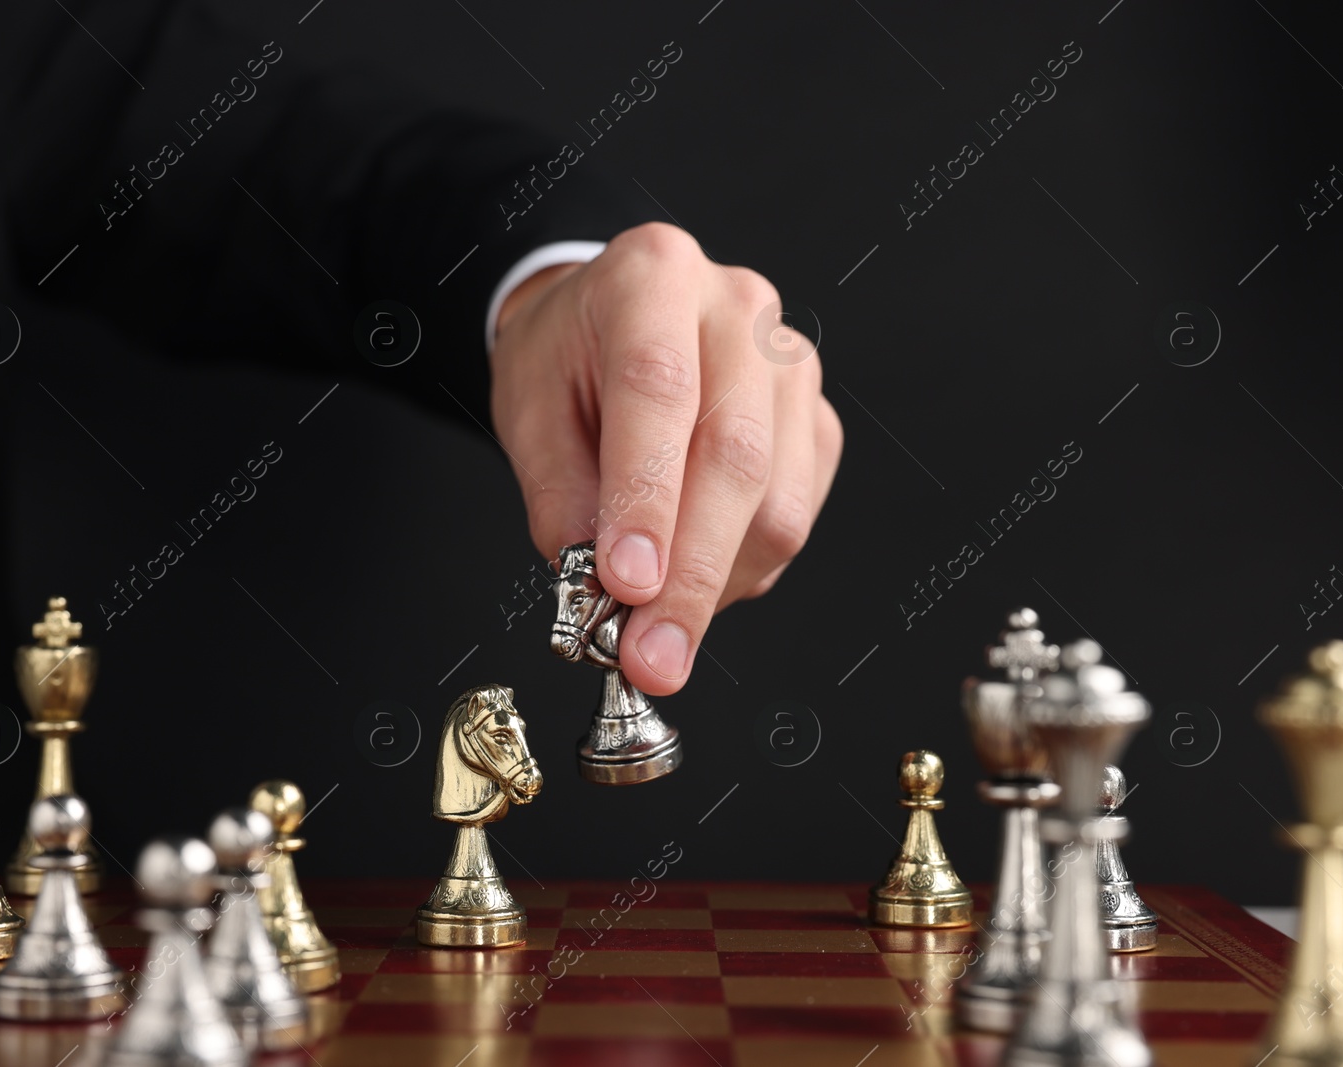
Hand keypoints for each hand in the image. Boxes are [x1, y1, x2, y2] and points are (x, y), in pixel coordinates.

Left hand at [490, 222, 842, 695]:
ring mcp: (790, 363)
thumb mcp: (527, 407)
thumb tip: (598, 586)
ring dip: (716, 584)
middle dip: (690, 574)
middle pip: (735, 453)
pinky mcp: (815, 419)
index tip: (627, 585)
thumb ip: (558, 492)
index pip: (658, 390)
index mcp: (653, 276)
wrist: (609, 318)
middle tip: (652, 656)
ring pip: (778, 498)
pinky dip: (743, 570)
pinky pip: (797, 515)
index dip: (646, 496)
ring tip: (658, 627)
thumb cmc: (567, 357)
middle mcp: (737, 308)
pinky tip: (693, 582)